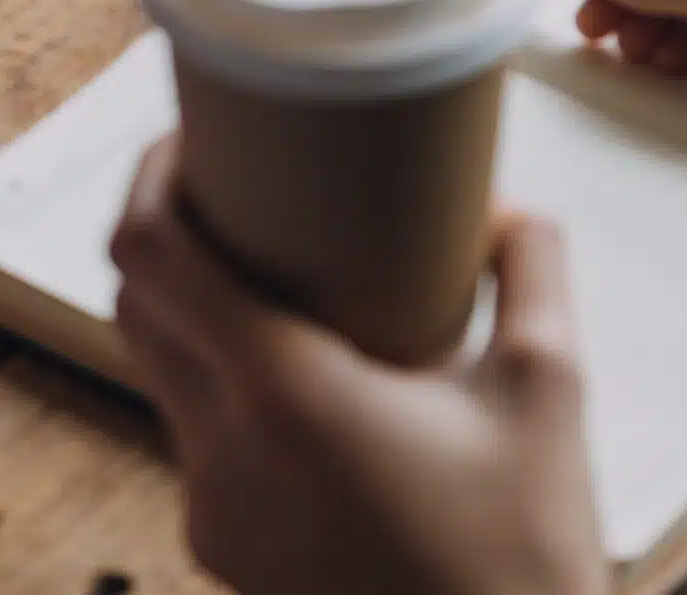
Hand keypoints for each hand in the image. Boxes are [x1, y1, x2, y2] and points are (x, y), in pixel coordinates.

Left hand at [113, 140, 607, 594]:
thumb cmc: (524, 556)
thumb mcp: (549, 389)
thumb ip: (531, 269)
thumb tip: (506, 203)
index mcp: (285, 395)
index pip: (152, 253)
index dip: (151, 175)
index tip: (190, 133)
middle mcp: (222, 452)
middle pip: (137, 302)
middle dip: (168, 229)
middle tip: (232, 182)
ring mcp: (213, 510)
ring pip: (160, 370)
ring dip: (191, 306)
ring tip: (267, 267)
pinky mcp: (224, 548)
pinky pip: (193, 434)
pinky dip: (218, 378)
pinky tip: (293, 364)